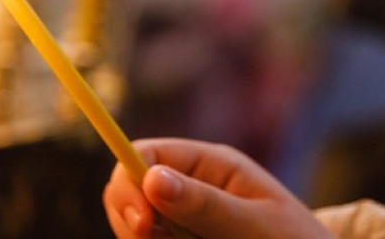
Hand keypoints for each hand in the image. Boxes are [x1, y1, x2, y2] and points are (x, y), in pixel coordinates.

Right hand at [103, 138, 335, 238]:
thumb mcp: (254, 224)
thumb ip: (205, 204)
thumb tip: (151, 178)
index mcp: (211, 164)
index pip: (147, 154)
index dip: (130, 182)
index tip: (141, 224)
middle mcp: (193, 186)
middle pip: (130, 194)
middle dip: (132, 222)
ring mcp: (187, 219)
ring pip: (139, 230)